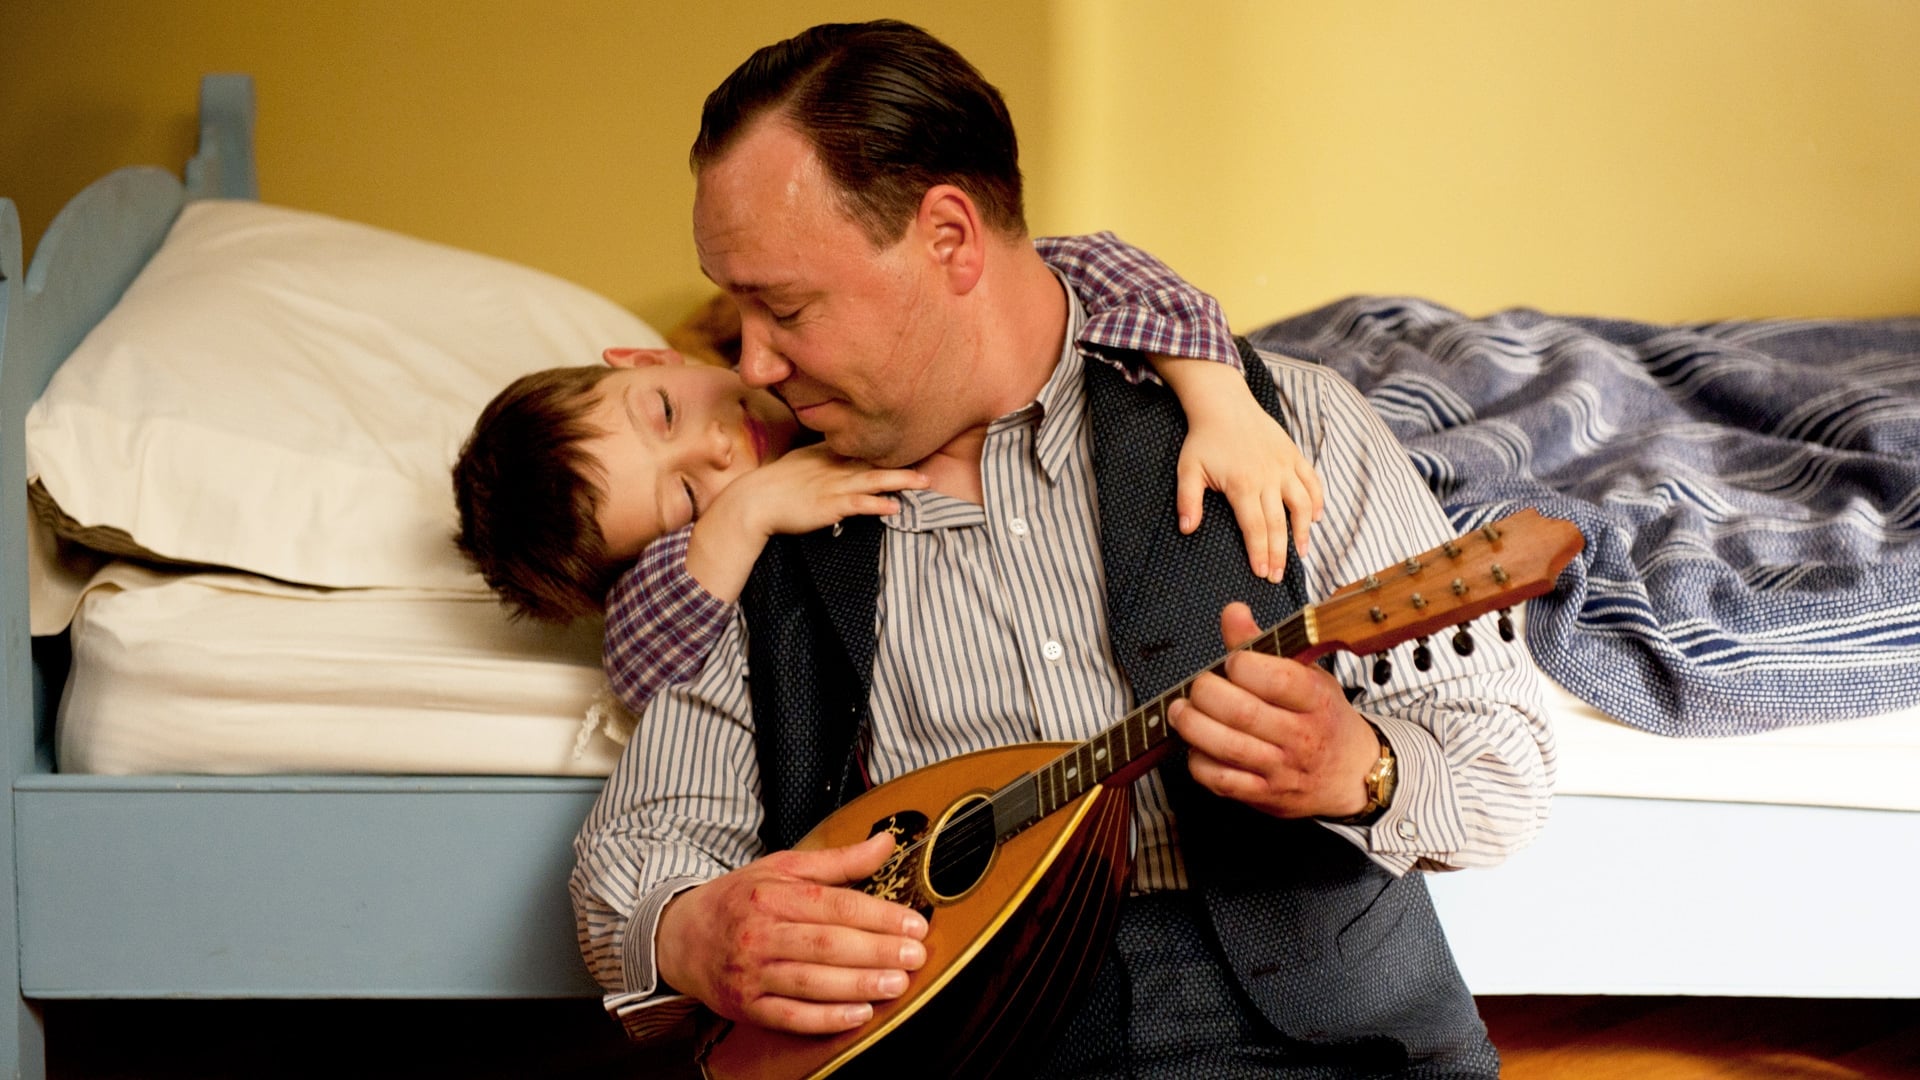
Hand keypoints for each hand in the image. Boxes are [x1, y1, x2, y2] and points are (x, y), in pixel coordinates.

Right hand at [655, 832, 929, 1033]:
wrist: (680, 936)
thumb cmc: (739, 900)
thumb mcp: (784, 868)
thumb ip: (839, 860)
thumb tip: (887, 842)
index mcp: (771, 896)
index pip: (834, 905)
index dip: (878, 916)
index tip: (914, 923)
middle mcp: (759, 934)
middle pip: (826, 944)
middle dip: (877, 951)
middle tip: (916, 955)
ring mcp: (751, 974)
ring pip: (812, 982)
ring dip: (859, 984)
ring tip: (897, 983)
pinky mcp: (746, 1007)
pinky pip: (791, 1017)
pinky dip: (827, 1018)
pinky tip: (859, 1013)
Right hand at [684, 444, 927, 601]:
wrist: (752, 501)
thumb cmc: (774, 485)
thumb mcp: (800, 462)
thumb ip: (821, 456)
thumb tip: (838, 453)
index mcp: (828, 456)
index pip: (864, 449)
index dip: (890, 448)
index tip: (916, 443)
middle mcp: (834, 468)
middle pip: (875, 461)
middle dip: (904, 461)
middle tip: (932, 458)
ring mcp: (832, 487)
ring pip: (872, 481)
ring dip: (899, 481)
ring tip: (923, 482)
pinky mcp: (828, 506)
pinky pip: (857, 505)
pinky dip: (876, 505)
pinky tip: (895, 507)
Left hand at [1167, 602, 1378, 818]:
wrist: (1352, 775)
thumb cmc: (1324, 718)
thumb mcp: (1307, 674)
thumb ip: (1263, 645)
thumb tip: (1233, 612)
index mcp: (1316, 698)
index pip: (1276, 679)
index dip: (1242, 665)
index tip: (1231, 662)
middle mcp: (1301, 735)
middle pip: (1242, 712)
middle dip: (1206, 693)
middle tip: (1199, 687)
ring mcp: (1282, 769)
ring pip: (1227, 746)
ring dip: (1192, 725)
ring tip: (1182, 711)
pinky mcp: (1265, 796)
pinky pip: (1221, 780)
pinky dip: (1199, 761)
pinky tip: (1197, 746)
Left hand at [1174, 388, 1324, 583]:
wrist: (1224, 404)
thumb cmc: (1204, 439)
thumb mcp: (1189, 469)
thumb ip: (1188, 501)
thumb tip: (1187, 529)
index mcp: (1243, 484)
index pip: (1255, 527)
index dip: (1260, 552)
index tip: (1263, 573)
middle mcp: (1268, 477)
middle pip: (1279, 523)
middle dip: (1280, 553)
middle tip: (1278, 576)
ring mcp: (1284, 465)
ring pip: (1302, 504)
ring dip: (1305, 530)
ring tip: (1302, 553)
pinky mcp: (1293, 454)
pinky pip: (1312, 481)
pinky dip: (1318, 500)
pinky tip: (1317, 518)